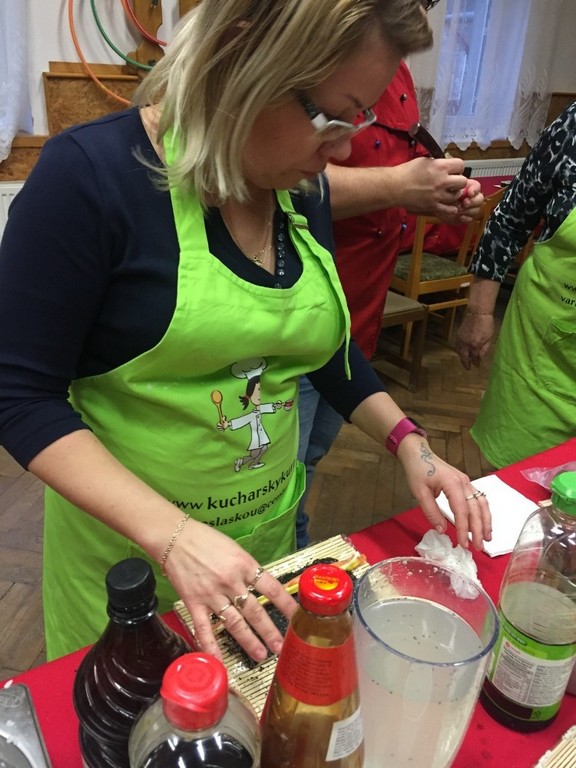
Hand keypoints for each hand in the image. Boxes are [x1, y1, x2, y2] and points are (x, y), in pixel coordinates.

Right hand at [161, 519, 296, 661]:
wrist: (175, 537)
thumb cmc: (206, 540)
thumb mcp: (235, 550)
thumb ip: (248, 569)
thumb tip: (262, 587)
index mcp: (245, 565)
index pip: (272, 589)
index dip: (287, 606)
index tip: (298, 619)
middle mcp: (231, 582)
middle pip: (255, 611)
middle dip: (270, 632)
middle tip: (282, 648)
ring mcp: (212, 594)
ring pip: (234, 623)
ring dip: (249, 641)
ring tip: (260, 655)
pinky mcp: (194, 602)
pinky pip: (204, 628)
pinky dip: (210, 645)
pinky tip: (218, 660)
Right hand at [397, 157, 483, 222]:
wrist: (395, 187)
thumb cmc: (406, 172)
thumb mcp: (424, 161)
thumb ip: (437, 163)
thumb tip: (445, 164)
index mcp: (440, 166)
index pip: (461, 165)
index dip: (458, 167)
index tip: (453, 170)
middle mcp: (442, 180)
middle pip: (463, 181)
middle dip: (458, 181)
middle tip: (452, 182)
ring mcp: (438, 195)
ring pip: (457, 195)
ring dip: (453, 194)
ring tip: (447, 193)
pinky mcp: (433, 206)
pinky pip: (449, 209)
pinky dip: (450, 208)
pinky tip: (447, 205)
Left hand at [397, 434, 491, 549]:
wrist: (419, 453)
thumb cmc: (418, 470)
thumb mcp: (419, 492)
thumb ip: (431, 512)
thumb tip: (442, 530)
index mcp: (452, 484)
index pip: (462, 510)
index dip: (464, 529)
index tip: (464, 545)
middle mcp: (464, 482)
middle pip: (476, 509)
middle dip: (479, 529)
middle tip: (479, 547)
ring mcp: (467, 482)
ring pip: (482, 504)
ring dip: (485, 521)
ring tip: (487, 538)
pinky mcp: (466, 483)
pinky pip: (479, 499)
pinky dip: (483, 513)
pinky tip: (483, 523)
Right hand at [455, 312, 494, 369]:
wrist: (477, 313)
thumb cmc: (487, 325)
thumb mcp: (489, 338)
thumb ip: (485, 349)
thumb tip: (480, 357)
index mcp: (476, 345)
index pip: (475, 358)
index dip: (477, 363)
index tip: (478, 366)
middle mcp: (466, 344)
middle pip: (464, 357)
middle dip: (466, 364)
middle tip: (468, 368)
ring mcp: (461, 340)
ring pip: (459, 352)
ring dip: (461, 358)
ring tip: (464, 361)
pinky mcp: (458, 335)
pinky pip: (457, 346)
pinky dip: (458, 351)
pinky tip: (460, 352)